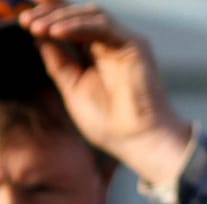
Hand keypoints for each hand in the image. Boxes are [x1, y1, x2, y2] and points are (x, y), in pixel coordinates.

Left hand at [19, 4, 192, 186]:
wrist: (138, 141)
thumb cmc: (110, 123)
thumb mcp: (71, 86)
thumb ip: (57, 60)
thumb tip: (38, 35)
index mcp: (96, 56)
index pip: (69, 27)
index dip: (47, 19)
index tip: (23, 22)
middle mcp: (111, 46)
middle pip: (78, 15)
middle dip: (49, 14)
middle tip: (26, 21)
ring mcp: (124, 44)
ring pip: (89, 14)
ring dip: (60, 17)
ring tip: (38, 28)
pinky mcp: (135, 45)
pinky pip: (102, 25)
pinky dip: (78, 25)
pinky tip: (57, 33)